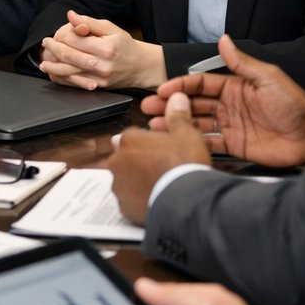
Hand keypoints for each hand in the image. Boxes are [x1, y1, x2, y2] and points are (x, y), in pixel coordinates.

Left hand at [39, 11, 167, 89]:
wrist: (141, 66)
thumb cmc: (125, 45)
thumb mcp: (111, 28)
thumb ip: (89, 22)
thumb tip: (71, 15)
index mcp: (105, 47)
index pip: (74, 39)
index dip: (62, 35)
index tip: (56, 33)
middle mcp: (101, 64)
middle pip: (68, 56)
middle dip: (53, 49)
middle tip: (45, 44)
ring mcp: (99, 78)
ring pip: (68, 73)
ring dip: (53, 67)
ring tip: (43, 63)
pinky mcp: (98, 87)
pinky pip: (74, 84)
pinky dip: (62, 79)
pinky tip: (54, 74)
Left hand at [105, 92, 211, 222]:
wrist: (185, 201)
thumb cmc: (184, 165)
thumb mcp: (187, 135)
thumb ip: (178, 116)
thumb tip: (177, 98)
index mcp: (129, 140)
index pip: (135, 136)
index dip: (150, 143)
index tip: (163, 149)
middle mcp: (118, 161)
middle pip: (128, 158)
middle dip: (142, 162)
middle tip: (163, 167)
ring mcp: (119, 185)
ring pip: (127, 179)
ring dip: (139, 181)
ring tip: (161, 185)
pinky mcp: (123, 207)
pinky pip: (130, 200)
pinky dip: (140, 199)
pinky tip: (156, 199)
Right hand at [141, 36, 304, 168]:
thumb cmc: (294, 103)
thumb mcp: (267, 77)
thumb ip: (242, 62)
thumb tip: (223, 39)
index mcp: (234, 87)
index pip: (200, 84)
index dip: (180, 85)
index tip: (162, 90)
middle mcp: (229, 105)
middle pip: (193, 103)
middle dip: (170, 105)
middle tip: (148, 107)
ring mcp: (230, 126)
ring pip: (196, 123)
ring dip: (176, 123)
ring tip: (154, 126)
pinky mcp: (234, 145)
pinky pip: (209, 143)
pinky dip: (192, 142)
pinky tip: (176, 141)